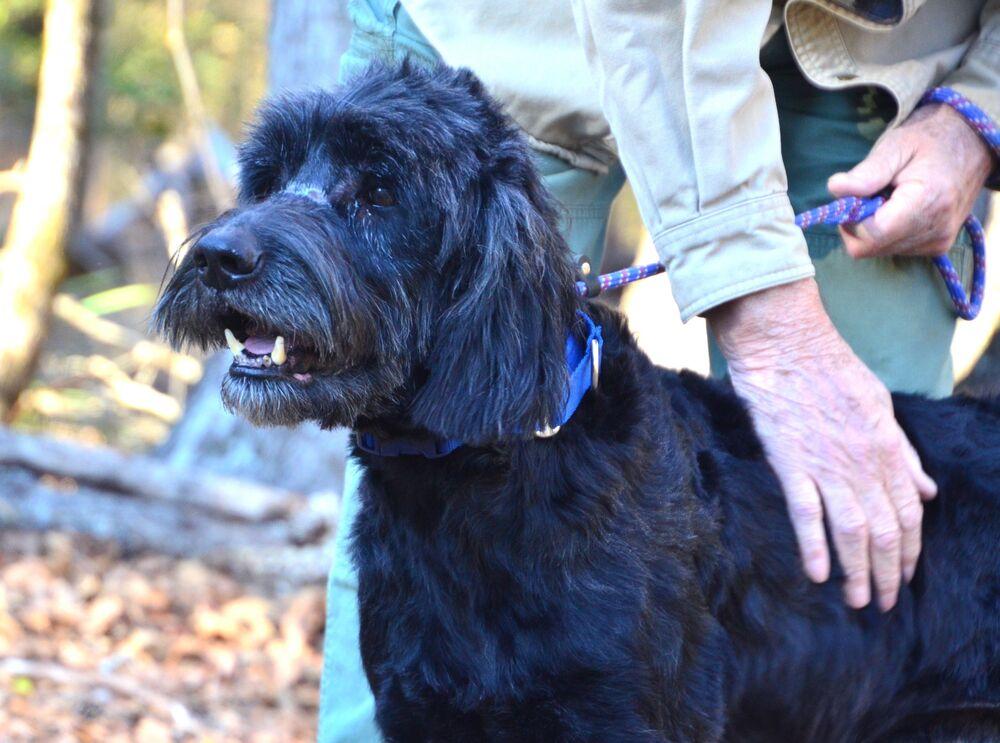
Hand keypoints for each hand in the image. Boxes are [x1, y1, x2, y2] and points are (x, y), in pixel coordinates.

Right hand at [708, 279, 937, 610]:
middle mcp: (863, 463)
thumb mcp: (880, 405)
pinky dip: (814, 547)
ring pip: (852, 531)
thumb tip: (928, 490)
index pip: (909, 512)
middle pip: (885, 530)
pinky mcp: (790, 463)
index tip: (905, 575)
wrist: (785, 344)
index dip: (910, 550)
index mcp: (887, 448)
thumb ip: (903, 453)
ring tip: (859, 601)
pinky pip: (806, 514)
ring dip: (858, 572)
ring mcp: (827, 465)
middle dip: (888, 572)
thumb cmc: (831, 367)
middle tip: (884, 603)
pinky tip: (817, 575)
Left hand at [827, 103, 994, 258]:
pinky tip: (900, 208)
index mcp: (926, 203)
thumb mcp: (894, 146)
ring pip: (880, 250)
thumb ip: (866, 172)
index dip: (851, 221)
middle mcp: (936, 230)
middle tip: (872, 194)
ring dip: (874, 227)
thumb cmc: (928, 140)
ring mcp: (938, 242)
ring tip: (891, 197)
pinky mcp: (937, 247)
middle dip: (860, 223)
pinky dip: (888, 232)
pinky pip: (894, 249)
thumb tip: (836, 189)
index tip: (855, 197)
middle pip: (871, 247)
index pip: (871, 236)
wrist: (971, 145)